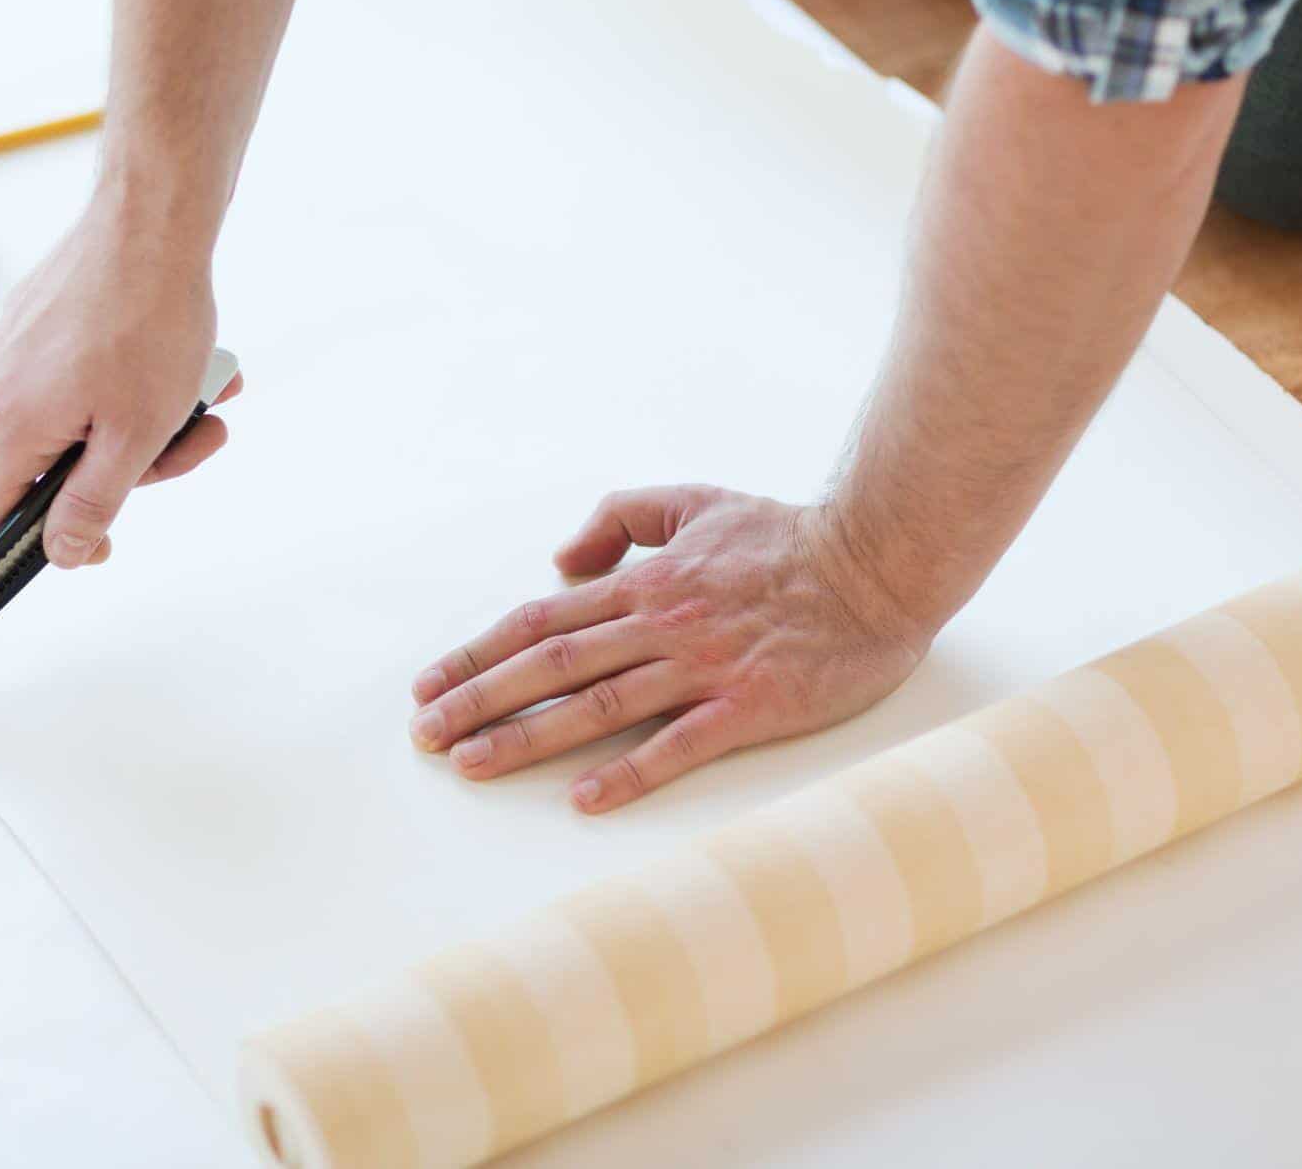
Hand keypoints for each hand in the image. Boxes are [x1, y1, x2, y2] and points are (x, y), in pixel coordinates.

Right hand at [0, 196, 237, 566]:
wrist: (152, 220)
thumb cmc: (147, 318)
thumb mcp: (134, 436)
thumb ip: (93, 504)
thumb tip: (61, 553)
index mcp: (12, 422)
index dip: (45, 536)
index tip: (99, 537)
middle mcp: (0, 384)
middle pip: (58, 463)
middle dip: (135, 460)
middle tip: (196, 436)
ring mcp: (20, 346)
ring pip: (84, 415)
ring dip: (150, 416)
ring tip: (207, 390)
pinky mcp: (43, 318)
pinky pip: (85, 372)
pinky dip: (136, 377)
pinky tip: (186, 361)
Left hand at [407, 486, 933, 812]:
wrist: (877, 561)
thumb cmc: (784, 536)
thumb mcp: (693, 501)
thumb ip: (620, 517)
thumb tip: (561, 559)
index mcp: (644, 581)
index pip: (540, 620)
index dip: (477, 654)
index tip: (428, 686)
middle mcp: (661, 624)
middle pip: (551, 665)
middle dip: (479, 700)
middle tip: (425, 736)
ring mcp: (703, 667)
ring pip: (598, 704)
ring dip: (529, 737)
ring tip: (474, 764)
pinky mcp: (750, 705)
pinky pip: (679, 744)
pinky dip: (628, 772)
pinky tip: (583, 800)